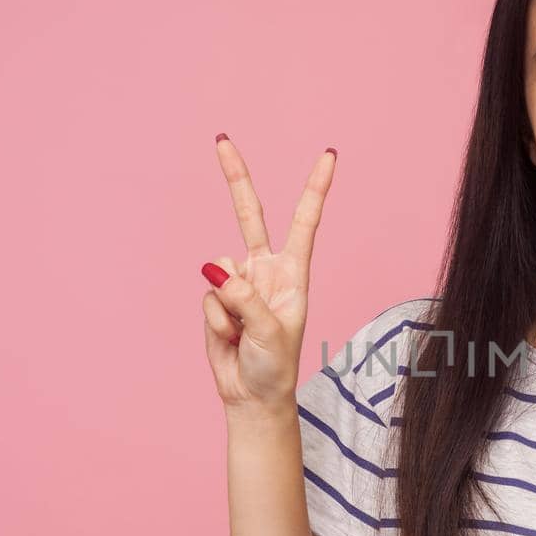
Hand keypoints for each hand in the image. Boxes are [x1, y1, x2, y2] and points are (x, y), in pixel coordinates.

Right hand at [200, 135, 336, 417]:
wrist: (252, 396)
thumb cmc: (274, 366)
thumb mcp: (269, 333)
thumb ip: (244, 299)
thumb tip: (216, 268)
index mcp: (293, 273)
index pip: (304, 221)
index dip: (316, 188)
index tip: (328, 155)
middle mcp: (266, 270)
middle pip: (249, 214)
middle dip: (235, 177)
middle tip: (221, 139)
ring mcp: (239, 283)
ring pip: (218, 270)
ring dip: (226, 306)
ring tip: (242, 333)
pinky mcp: (217, 298)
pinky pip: (207, 297)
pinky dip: (215, 321)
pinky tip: (228, 337)